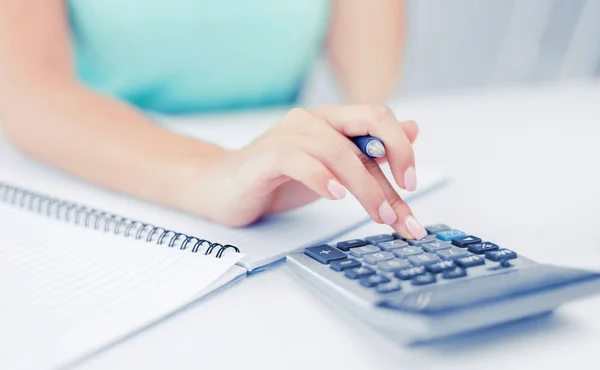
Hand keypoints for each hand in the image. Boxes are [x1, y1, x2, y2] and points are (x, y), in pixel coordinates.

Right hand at [197, 105, 426, 239]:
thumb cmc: (277, 179)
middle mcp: (314, 120)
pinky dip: (321, 177)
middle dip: (396, 156)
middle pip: (368, 121)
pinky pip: (297, 160)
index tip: (411, 185)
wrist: (222, 188)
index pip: (380, 120)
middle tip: (406, 195)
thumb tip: (413, 130)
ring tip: (377, 215)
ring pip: (338, 149)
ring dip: (365, 185)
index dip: (403, 148)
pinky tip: (335, 196)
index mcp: (332, 120)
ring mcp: (288, 135)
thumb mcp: (334, 171)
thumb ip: (370, 155)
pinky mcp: (265, 157)